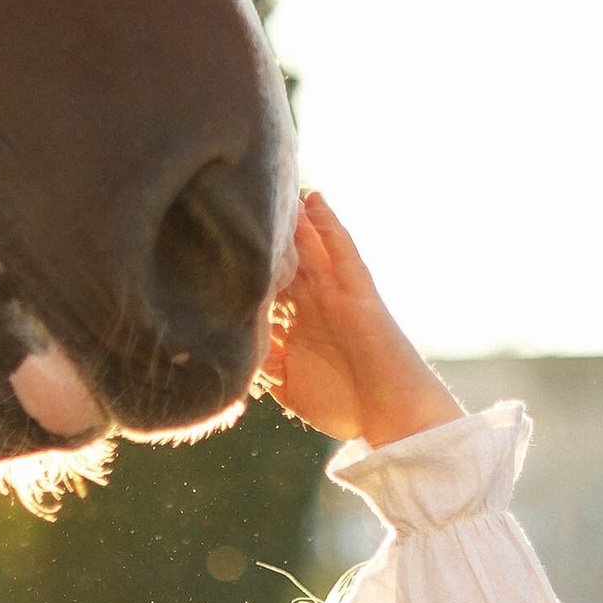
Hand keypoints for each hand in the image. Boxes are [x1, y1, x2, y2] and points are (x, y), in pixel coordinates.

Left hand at [260, 192, 461, 449]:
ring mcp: (335, 294)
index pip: (265, 290)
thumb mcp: (289, 386)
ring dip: (294, 220)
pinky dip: (329, 225)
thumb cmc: (345, 407)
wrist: (389, 415)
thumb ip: (264, 365)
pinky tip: (315, 200)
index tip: (214, 247)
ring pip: (309, 248)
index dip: (244, 269)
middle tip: (237, 202)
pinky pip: (342, 250)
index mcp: (295, 328)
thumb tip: (235, 344)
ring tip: (275, 187)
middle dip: (265, 238)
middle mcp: (312, 306)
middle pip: (284, 261)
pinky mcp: (358, 290)